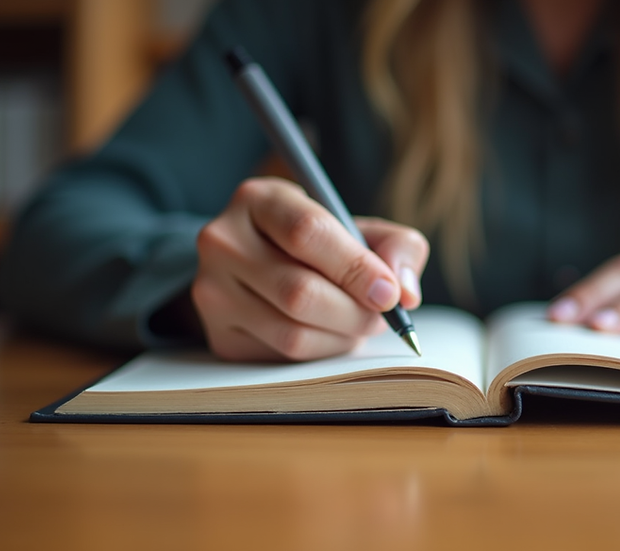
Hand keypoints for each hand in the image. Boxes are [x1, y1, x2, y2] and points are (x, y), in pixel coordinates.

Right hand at [192, 178, 428, 361]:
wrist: (263, 269)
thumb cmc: (322, 246)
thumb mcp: (358, 229)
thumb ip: (396, 246)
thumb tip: (406, 292)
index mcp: (258, 199)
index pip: (308, 232)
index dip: (356, 267)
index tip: (390, 292)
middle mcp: (223, 241)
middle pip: (299, 291)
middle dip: (355, 312)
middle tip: (382, 315)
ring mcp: (213, 291)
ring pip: (293, 332)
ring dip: (342, 336)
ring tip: (359, 323)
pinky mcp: (220, 335)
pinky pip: (283, 357)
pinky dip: (322, 352)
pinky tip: (331, 334)